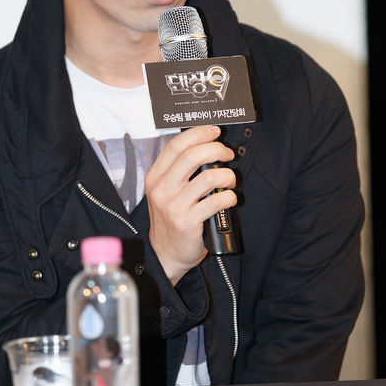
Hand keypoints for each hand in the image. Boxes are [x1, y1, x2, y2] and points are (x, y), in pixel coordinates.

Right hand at [145, 125, 236, 284]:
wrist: (165, 254)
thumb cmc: (171, 220)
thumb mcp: (166, 192)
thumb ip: (179, 172)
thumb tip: (206, 148)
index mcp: (155, 177)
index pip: (176, 145)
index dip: (198, 134)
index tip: (214, 131)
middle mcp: (162, 189)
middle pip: (192, 156)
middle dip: (216, 149)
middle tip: (227, 154)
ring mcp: (174, 206)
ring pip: (208, 177)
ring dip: (227, 175)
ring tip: (230, 180)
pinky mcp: (188, 221)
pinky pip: (216, 201)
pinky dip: (229, 196)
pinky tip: (229, 198)